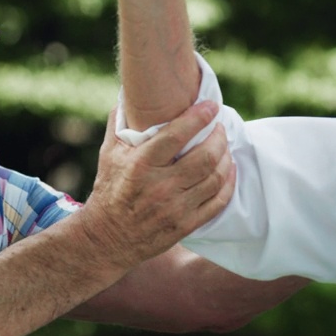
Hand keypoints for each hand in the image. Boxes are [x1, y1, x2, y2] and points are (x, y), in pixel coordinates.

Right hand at [79, 103, 235, 265]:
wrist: (107, 238)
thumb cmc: (108, 191)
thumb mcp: (108, 155)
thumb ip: (119, 125)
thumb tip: (128, 97)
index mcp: (140, 164)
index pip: (177, 135)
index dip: (199, 117)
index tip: (211, 107)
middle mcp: (160, 186)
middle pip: (204, 157)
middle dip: (218, 138)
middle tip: (219, 128)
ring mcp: (175, 208)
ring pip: (214, 178)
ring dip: (226, 158)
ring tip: (224, 147)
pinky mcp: (185, 225)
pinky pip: (218, 202)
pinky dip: (228, 183)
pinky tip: (228, 171)